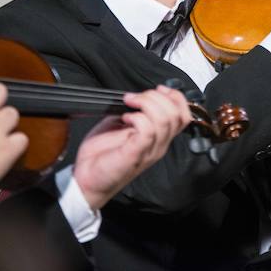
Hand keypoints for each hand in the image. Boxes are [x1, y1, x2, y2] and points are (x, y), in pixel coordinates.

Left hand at [73, 85, 190, 209]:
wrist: (86, 181)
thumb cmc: (102, 156)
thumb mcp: (121, 126)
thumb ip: (135, 112)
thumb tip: (138, 96)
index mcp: (159, 137)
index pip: (183, 115)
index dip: (175, 97)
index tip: (158, 89)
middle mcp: (159, 144)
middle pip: (176, 114)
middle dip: (156, 97)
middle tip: (135, 98)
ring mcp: (149, 150)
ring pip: (164, 120)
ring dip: (146, 104)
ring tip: (129, 104)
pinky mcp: (136, 154)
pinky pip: (148, 131)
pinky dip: (137, 118)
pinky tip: (125, 118)